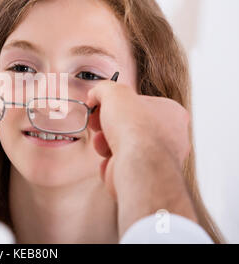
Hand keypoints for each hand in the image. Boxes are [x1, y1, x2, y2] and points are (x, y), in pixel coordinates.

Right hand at [86, 81, 196, 235]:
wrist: (137, 166)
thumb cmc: (135, 129)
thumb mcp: (115, 93)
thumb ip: (104, 89)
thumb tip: (95, 95)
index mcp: (172, 113)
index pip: (138, 103)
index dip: (115, 104)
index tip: (100, 106)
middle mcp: (171, 137)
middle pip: (129, 126)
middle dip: (108, 126)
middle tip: (98, 124)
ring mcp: (159, 159)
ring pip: (123, 147)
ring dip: (106, 144)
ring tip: (104, 144)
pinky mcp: (146, 177)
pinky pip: (122, 166)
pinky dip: (111, 164)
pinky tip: (111, 162)